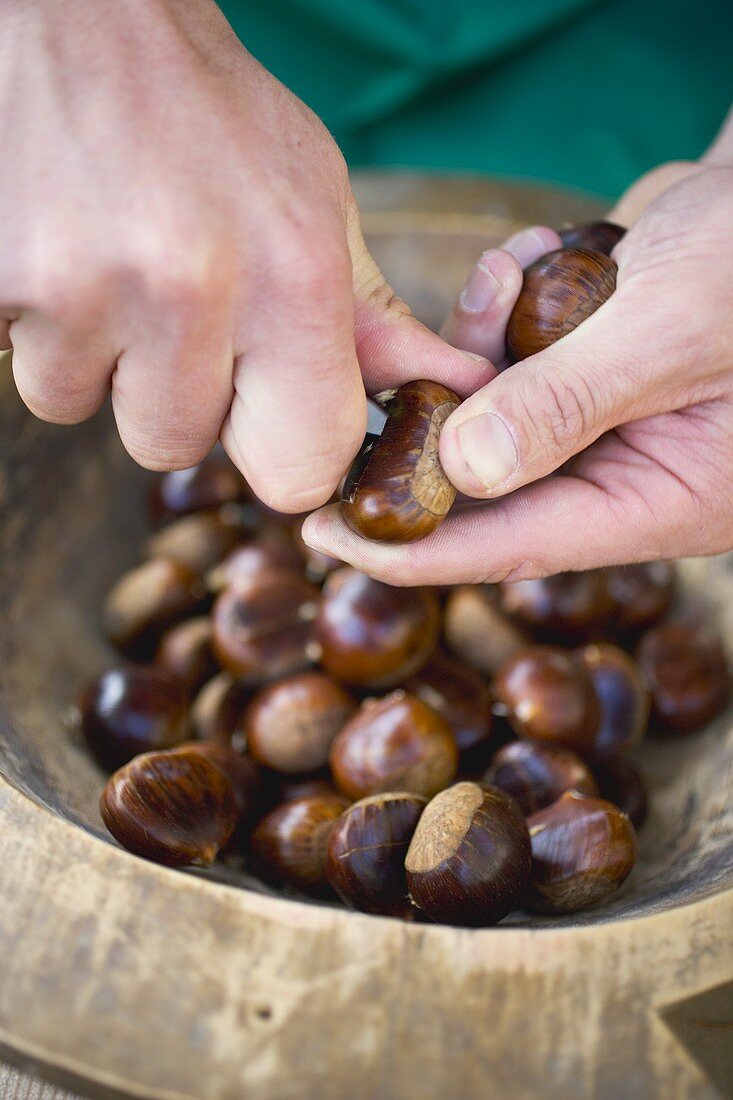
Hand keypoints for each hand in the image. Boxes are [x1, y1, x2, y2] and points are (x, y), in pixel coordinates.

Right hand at [1, 0, 487, 511]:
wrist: (86, 16)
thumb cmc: (214, 119)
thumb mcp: (317, 206)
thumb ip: (372, 320)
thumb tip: (454, 388)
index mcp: (292, 278)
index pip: (299, 470)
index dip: (279, 456)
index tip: (267, 419)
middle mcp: (191, 290)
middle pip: (173, 446)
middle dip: (172, 399)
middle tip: (174, 310)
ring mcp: (83, 286)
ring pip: (85, 408)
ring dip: (97, 360)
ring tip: (114, 266)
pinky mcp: (2, 277)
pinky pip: (22, 366)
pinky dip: (38, 328)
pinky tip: (64, 254)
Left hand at [303, 149, 732, 582]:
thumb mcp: (670, 327)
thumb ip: (565, 402)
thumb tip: (462, 471)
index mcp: (663, 499)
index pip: (518, 546)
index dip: (417, 549)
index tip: (326, 534)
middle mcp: (628, 474)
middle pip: (492, 481)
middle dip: (444, 415)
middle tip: (396, 363)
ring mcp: (605, 422)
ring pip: (493, 412)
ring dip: (483, 342)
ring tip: (512, 273)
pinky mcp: (587, 371)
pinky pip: (515, 360)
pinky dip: (512, 308)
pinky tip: (544, 256)